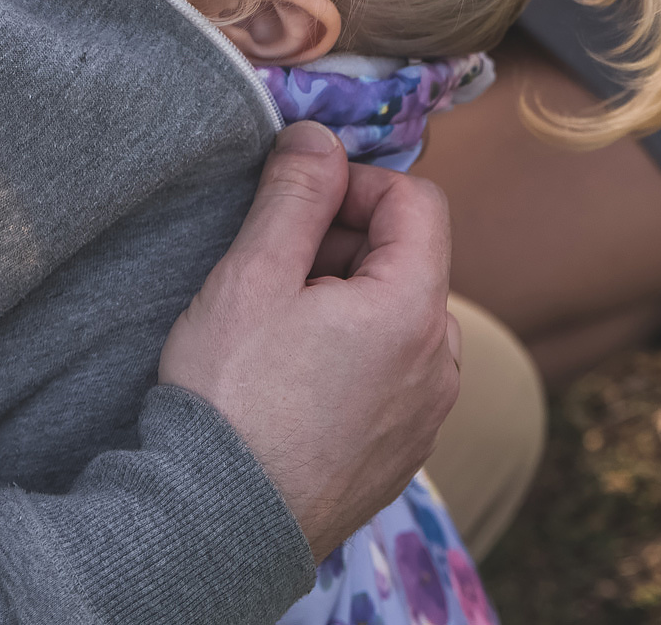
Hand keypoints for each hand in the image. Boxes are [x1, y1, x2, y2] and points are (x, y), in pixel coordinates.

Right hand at [159, 122, 462, 556]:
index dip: (356, 183)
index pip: (417, 200)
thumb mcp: (253, 275)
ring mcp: (426, 416)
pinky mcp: (402, 454)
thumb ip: (296, 194)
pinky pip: (392, 376)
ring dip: (348, 303)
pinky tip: (292, 380)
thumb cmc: (232, 398)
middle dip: (345, 246)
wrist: (220, 524)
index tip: (299, 200)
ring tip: (277, 329)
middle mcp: (440, 363)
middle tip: (273, 269)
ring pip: (399, 320)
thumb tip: (318, 136)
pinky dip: (353, 357)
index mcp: (415, 308)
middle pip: (409, 261)